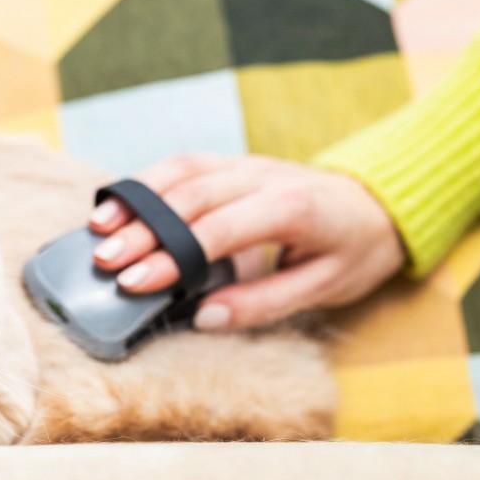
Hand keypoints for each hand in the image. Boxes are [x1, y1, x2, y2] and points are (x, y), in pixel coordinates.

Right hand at [89, 153, 406, 329]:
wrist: (380, 201)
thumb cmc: (354, 250)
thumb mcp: (325, 288)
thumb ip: (263, 302)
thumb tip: (204, 316)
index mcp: (292, 208)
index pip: (220, 230)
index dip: (174, 255)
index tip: (135, 282)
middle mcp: (263, 176)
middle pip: (191, 196)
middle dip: (142, 230)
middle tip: (104, 262)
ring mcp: (247, 163)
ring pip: (182, 171)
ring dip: (137, 199)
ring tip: (99, 228)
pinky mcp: (234, 162)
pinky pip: (185, 163)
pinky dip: (148, 181)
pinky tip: (121, 203)